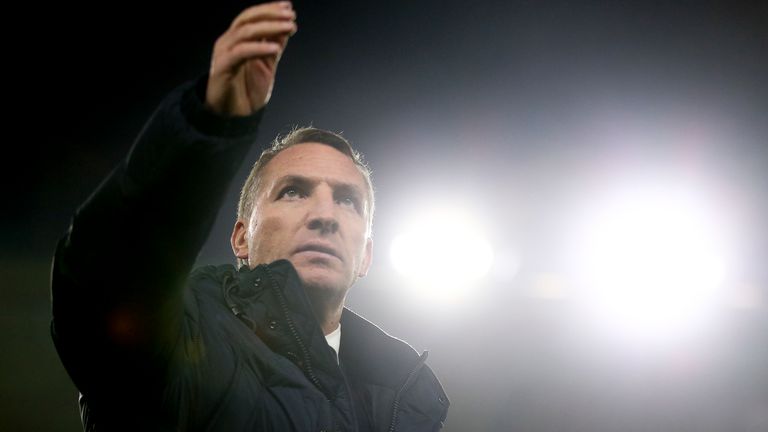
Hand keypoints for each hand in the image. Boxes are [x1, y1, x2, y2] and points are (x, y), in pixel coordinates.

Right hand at [206, 1, 296, 115]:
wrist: (232, 118)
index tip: (289, 7)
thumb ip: (274, 46)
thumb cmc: (246, 91)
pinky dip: (259, 48)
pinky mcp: (222, 67)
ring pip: (245, 32)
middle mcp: (228, 42)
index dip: (269, 9)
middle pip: (247, 19)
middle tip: (290, 14)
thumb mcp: (266, 65)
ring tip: (288, 27)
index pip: (251, 17)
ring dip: (269, 27)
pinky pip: (240, 53)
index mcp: (237, 40)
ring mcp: (223, 54)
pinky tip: (275, 48)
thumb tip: (288, 27)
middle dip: (270, 14)